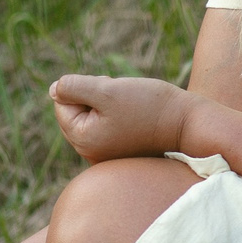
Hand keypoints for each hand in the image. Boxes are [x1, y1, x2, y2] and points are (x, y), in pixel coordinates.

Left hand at [49, 74, 195, 162]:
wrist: (187, 123)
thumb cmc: (149, 106)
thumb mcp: (107, 89)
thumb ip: (74, 87)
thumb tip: (54, 90)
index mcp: (83, 140)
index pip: (63, 103)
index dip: (86, 88)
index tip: (112, 93)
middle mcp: (90, 154)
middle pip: (76, 111)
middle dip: (95, 97)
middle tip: (123, 100)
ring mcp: (105, 155)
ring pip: (92, 115)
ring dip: (107, 104)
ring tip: (131, 108)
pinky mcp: (120, 152)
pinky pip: (107, 124)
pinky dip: (118, 114)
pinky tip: (137, 118)